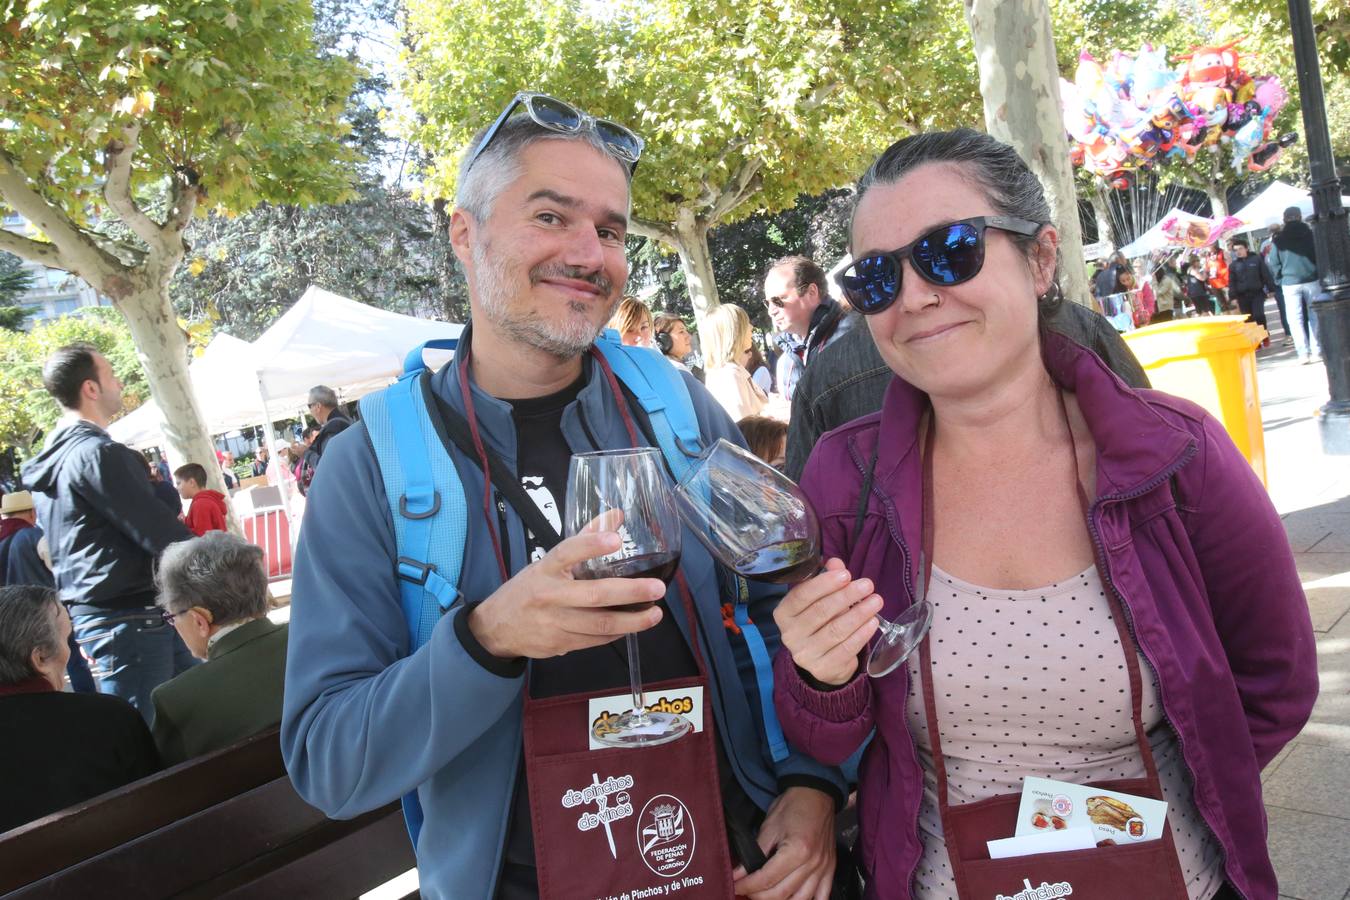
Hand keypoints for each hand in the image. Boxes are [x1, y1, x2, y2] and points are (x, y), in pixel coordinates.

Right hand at [467, 528, 665, 658]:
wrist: (496, 628)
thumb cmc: (530, 589)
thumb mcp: (548, 562)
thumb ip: (583, 539)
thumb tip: (616, 515)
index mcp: (545, 568)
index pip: (567, 552)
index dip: (591, 545)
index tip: (615, 539)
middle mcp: (549, 595)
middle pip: (594, 595)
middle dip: (630, 592)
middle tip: (657, 588)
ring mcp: (554, 622)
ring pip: (599, 624)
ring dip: (632, 621)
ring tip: (655, 614)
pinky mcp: (560, 644)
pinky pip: (595, 640)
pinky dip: (617, 633)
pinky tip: (632, 626)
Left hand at [732, 787, 835, 899]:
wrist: (816, 793)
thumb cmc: (792, 806)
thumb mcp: (769, 826)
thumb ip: (755, 852)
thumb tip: (739, 873)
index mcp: (796, 850)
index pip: (766, 879)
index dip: (747, 886)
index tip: (734, 886)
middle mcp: (812, 864)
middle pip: (781, 894)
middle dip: (758, 896)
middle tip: (746, 891)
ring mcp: (823, 868)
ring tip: (765, 895)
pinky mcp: (830, 869)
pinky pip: (822, 896)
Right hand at [772, 558, 881, 685]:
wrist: (823, 661)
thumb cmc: (821, 622)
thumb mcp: (820, 599)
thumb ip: (827, 580)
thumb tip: (836, 563)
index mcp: (783, 614)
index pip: (801, 595)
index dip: (824, 584)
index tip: (846, 574)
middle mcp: (789, 635)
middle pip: (820, 612)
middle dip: (846, 596)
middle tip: (868, 585)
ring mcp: (805, 654)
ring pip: (835, 630)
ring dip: (859, 614)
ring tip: (876, 601)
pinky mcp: (822, 668)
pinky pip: (846, 649)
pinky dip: (861, 634)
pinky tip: (873, 622)